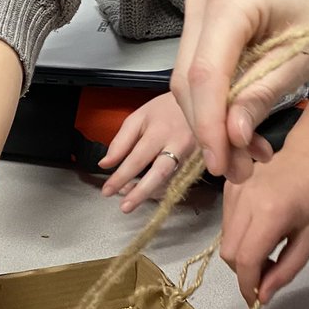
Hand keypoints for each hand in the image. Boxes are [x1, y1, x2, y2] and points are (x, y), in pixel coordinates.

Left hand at [99, 91, 197, 210]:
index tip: (107, 190)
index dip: (121, 177)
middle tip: (124, 207)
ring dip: (150, 193)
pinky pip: (181, 182)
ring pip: (172, 182)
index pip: (137, 159)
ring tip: (130, 197)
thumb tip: (105, 164)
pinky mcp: (203, 164)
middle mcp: (179, 144)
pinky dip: (163, 189)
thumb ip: (121, 141)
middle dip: (140, 193)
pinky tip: (149, 190)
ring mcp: (194, 155)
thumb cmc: (166, 109)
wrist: (202, 101)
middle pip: (160, 174)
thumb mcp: (139, 117)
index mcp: (160, 131)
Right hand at [172, 0, 308, 182]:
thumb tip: (231, 138)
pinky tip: (243, 130)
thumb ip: (262, 97)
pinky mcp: (203, 25)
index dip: (208, 124)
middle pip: (189, 81)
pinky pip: (200, 73)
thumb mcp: (304, 59)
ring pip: (190, 82)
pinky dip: (219, 105)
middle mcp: (202, 2)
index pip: (204, 74)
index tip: (221, 164)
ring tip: (249, 156)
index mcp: (229, 2)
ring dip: (214, 123)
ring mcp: (198, 11)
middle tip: (239, 171)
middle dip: (210, 130)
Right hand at [220, 133, 308, 304]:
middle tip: (269, 274)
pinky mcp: (229, 187)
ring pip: (225, 240)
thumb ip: (286, 269)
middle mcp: (245, 201)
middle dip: (245, 272)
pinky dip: (239, 237)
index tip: (257, 302)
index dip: (248, 286)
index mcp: (270, 213)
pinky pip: (226, 223)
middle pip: (229, 253)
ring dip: (242, 255)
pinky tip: (261, 231)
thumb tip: (262, 296)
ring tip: (269, 250)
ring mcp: (234, 191)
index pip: (246, 260)